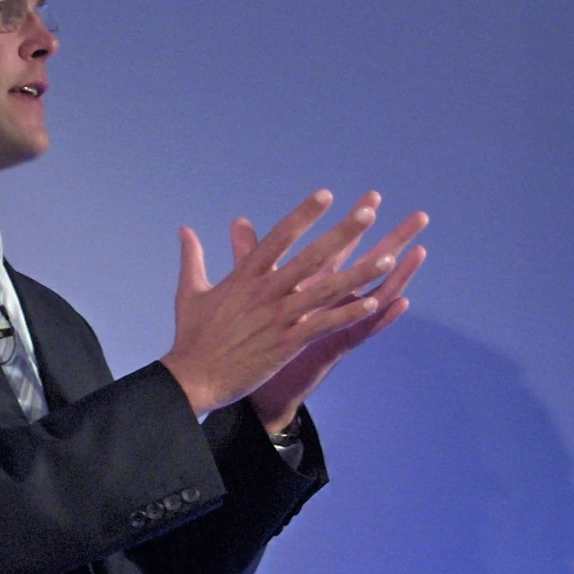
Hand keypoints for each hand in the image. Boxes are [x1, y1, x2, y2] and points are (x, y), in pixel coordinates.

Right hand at [158, 189, 416, 418]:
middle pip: (311, 256)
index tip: (326, 194)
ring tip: (388, 257)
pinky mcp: (288, 344)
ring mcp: (279, 317)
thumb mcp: (190, 291)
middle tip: (368, 212)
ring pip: (327, 289)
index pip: (279, 237)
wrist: (193, 378)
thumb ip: (192, 257)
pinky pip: (325, 325)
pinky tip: (374, 303)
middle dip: (342, 234)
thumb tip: (184, 229)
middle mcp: (266, 292)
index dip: (304, 214)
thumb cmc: (192, 337)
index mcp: (245, 277)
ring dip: (359, 273)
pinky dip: (349, 314)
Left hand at [247, 208, 426, 433]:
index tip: (371, 196)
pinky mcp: (332, 347)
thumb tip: (238, 221)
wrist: (249, 383)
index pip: (338, 248)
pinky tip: (400, 301)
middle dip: (391, 240)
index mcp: (310, 286)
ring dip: (397, 274)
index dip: (354, 224)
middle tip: (418, 217)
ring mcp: (334, 324)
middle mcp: (329, 302)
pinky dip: (381, 316)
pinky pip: (361, 330)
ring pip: (373, 294)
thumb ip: (248, 256)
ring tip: (418, 252)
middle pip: (366, 265)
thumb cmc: (253, 338)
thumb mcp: (249, 291)